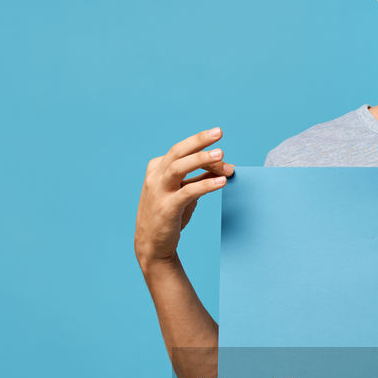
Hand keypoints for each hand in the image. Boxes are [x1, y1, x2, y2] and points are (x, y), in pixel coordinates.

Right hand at [134, 127, 235, 271]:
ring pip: (179, 167)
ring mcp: (158, 191)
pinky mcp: (166, 208)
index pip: (182, 152)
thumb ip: (200, 178)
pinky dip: (205, 185)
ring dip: (201, 159)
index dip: (203, 148)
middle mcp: (155, 176)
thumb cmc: (169, 216)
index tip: (223, 155)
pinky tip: (221, 183)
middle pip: (178, 152)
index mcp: (157, 168)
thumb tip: (225, 167)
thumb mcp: (184, 192)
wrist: (152, 246)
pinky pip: (187, 192)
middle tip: (219, 132)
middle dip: (199, 140)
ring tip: (221, 155)